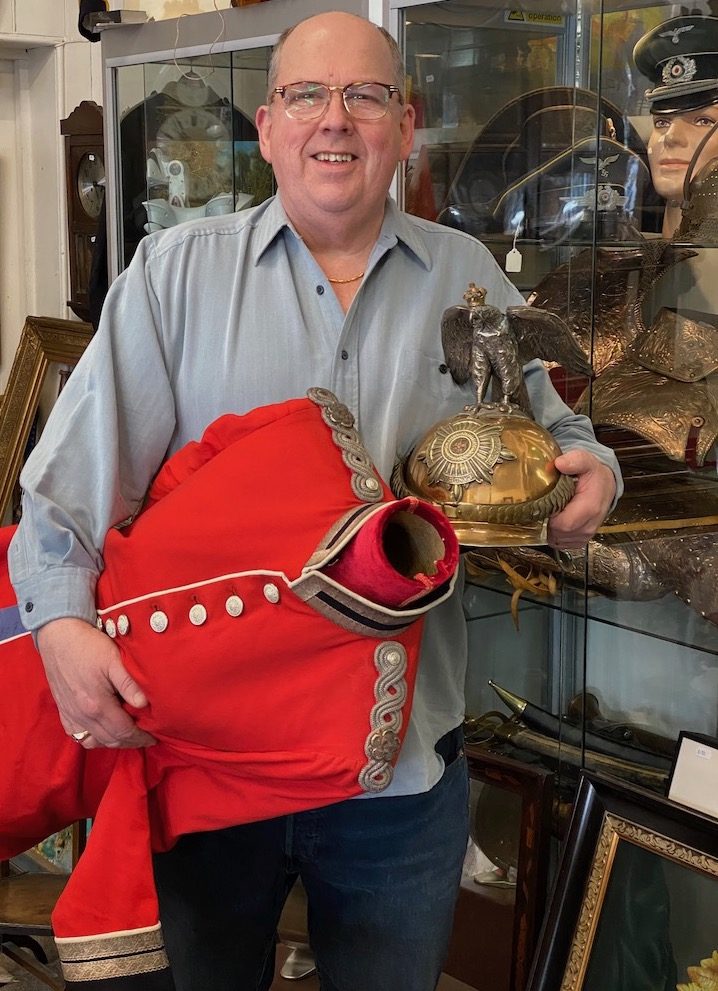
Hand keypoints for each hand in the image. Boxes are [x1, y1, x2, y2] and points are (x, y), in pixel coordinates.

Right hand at [37, 617, 155, 748]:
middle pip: (111, 739)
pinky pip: (78, 736)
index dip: (140, 737)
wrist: (59, 637)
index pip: (123, 731)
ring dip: (112, 742)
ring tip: (127, 736)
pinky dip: (93, 739)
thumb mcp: (114, 660)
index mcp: (97, 705)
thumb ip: (129, 683)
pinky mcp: (63, 711)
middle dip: (130, 742)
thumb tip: (144, 704)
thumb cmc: (89, 646)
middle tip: (145, 738)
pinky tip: (103, 732)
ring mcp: (71, 715)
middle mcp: (82, 715)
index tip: (153, 738)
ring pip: (94, 741)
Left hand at [548, 449, 616, 549]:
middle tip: (547, 506)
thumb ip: (573, 460)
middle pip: (558, 534)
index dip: (549, 516)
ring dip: (550, 529)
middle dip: (547, 522)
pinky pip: (562, 543)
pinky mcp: (581, 539)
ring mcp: (586, 534)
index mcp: (590, 508)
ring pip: (559, 540)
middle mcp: (589, 525)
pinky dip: (556, 534)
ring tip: (553, 512)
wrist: (604, 484)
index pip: (562, 524)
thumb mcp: (584, 460)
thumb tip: (560, 463)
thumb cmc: (593, 475)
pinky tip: (557, 520)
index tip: (546, 503)